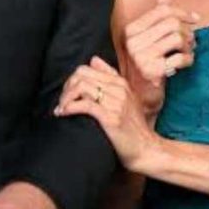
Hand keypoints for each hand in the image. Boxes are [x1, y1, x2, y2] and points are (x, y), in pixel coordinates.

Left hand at [55, 57, 160, 171]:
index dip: (71, 80)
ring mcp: (116, 102)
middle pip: (81, 76)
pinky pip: (85, 105)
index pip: (86, 68)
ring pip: (81, 87)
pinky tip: (64, 113)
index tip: (67, 93)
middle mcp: (119, 89)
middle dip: (66, 88)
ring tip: (61, 108)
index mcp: (120, 82)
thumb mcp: (127, 97)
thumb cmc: (134, 127)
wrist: (147, 149)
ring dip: (66, 98)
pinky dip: (70, 107)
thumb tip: (93, 59)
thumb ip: (111, 77)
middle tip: (62, 102)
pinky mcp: (111, 117)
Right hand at [121, 0, 197, 115]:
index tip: (194, 19)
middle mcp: (133, 42)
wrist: (140, 95)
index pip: (162, 11)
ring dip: (189, 45)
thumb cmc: (146, 64)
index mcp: (131, 30)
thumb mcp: (148, 38)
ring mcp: (142, 57)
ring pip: (177, 38)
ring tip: (189, 51)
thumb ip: (156, 16)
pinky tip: (186, 63)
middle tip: (193, 40)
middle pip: (172, 23)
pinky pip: (180, 57)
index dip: (182, 12)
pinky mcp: (153, 71)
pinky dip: (188, 59)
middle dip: (188, 30)